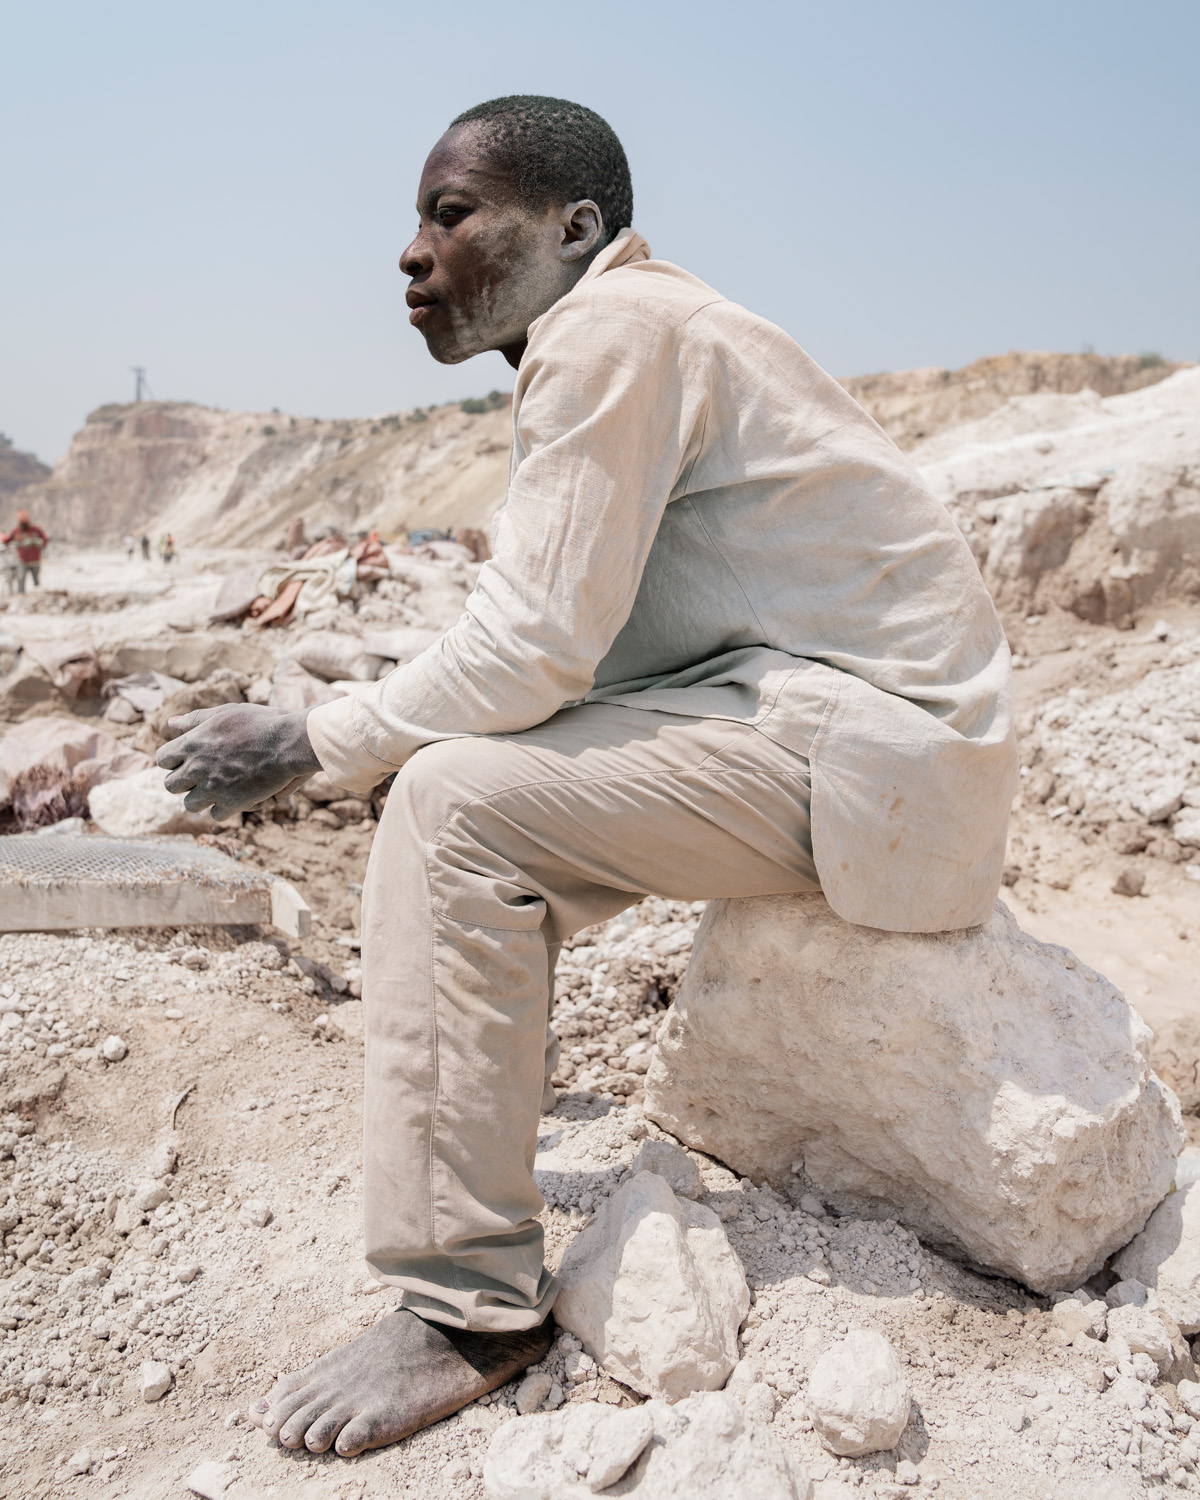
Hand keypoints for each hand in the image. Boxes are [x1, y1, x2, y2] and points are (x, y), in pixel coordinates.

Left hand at [156, 704, 321, 821]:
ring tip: (216, 790)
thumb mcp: (225, 713)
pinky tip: (234, 798)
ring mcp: (214, 787)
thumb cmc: (260, 722)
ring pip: (190, 804)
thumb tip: (169, 724)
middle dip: (183, 782)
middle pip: (170, 785)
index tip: (185, 760)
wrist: (289, 742)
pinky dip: (224, 809)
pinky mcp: (233, 802)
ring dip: (201, 798)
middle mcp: (197, 767)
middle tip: (200, 777)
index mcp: (192, 743)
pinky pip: (216, 815)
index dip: (172, 761)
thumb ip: (195, 720)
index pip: (162, 759)